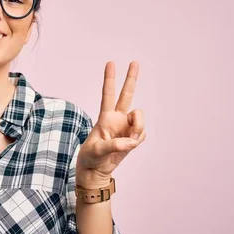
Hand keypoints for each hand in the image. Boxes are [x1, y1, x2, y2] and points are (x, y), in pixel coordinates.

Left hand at [76, 61, 145, 186]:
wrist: (97, 170)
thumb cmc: (91, 158)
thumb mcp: (97, 151)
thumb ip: (114, 145)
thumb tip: (131, 141)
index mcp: (105, 118)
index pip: (108, 95)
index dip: (110, 79)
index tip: (110, 63)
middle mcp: (117, 119)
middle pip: (126, 95)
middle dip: (131, 79)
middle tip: (135, 62)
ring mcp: (126, 126)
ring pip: (140, 118)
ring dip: (138, 127)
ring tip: (129, 140)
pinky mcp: (133, 136)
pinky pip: (142, 134)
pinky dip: (138, 140)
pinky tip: (129, 146)